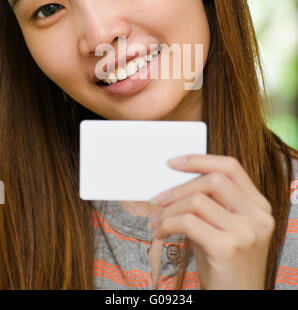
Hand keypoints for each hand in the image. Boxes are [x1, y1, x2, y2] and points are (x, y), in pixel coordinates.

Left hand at [148, 154, 274, 289]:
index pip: (231, 167)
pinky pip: (188, 222)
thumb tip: (174, 182)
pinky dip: (167, 223)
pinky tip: (161, 233)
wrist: (237, 301)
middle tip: (158, 198)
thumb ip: (209, 203)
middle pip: (214, 179)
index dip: (200, 159)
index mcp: (259, 206)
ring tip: (157, 221)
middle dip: (179, 187)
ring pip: (198, 200)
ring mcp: (246, 233)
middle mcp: (258, 217)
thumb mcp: (222, 228)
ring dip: (169, 209)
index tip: (173, 162)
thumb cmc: (224, 264)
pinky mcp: (228, 249)